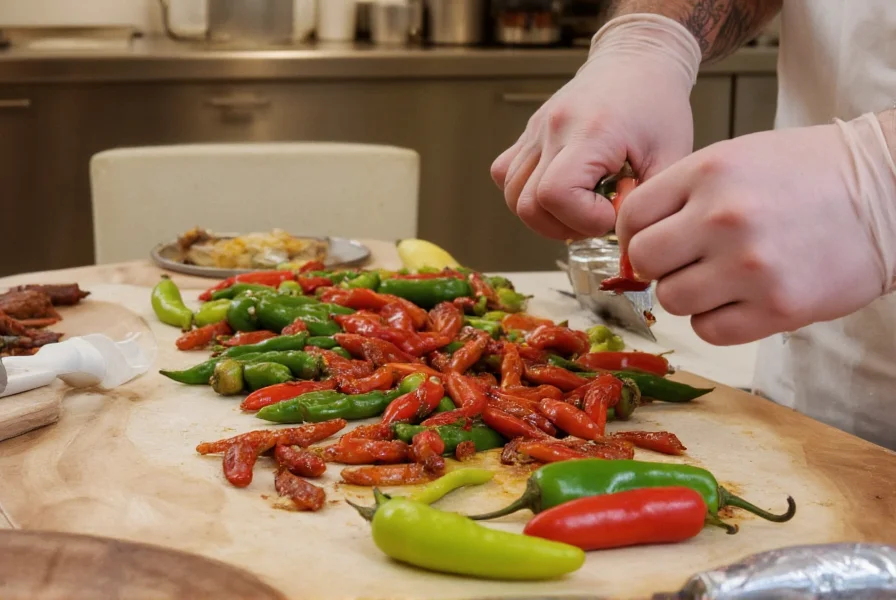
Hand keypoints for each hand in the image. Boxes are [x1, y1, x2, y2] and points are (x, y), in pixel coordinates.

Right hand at [491, 15, 700, 239]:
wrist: (637, 60)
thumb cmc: (657, 105)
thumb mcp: (672, 155)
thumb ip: (650, 202)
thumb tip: (625, 239)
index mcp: (591, 132)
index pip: (556, 194)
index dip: (582, 219)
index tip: (611, 215)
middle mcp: (554, 129)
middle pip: (527, 203)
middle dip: (561, 226)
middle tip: (596, 219)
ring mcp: (535, 131)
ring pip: (511, 193)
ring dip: (542, 216)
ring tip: (577, 210)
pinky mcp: (528, 134)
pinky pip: (506, 175)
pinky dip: (525, 195)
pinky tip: (558, 194)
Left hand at [618, 114, 895, 344]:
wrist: (888, 192)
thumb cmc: (808, 174)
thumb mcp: (738, 158)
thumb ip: (682, 193)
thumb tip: (635, 240)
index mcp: (708, 172)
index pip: (631, 216)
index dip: (634, 234)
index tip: (650, 242)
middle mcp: (722, 217)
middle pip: (644, 261)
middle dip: (658, 265)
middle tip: (686, 262)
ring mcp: (749, 265)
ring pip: (672, 299)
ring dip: (688, 295)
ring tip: (721, 279)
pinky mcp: (777, 308)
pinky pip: (708, 331)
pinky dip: (716, 321)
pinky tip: (740, 300)